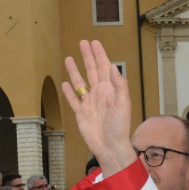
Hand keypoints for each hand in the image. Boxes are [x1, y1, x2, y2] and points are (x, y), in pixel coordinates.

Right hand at [62, 40, 136, 176]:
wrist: (110, 147)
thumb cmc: (120, 127)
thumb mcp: (123, 104)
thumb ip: (119, 85)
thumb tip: (112, 66)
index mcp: (110, 90)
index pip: (104, 67)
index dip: (99, 55)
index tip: (94, 42)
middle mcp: (99, 94)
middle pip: (91, 71)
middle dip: (87, 56)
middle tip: (82, 42)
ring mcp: (89, 103)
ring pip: (80, 83)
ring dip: (74, 70)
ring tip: (69, 58)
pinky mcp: (80, 114)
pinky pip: (73, 100)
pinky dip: (68, 92)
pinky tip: (65, 83)